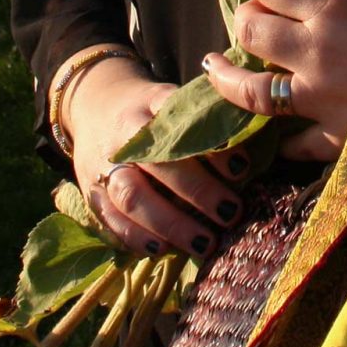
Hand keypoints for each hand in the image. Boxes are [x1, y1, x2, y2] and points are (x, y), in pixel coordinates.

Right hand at [65, 56, 248, 259]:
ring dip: (169, 223)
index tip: (241, 168)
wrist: (95, 105)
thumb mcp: (178, 97)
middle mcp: (124, 137)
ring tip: (204, 242)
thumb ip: (208, 114)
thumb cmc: (153, 108)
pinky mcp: (92, 193)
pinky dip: (136, 237)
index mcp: (151, 105)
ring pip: (131, 197)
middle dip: (197, 192)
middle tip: (231, 212)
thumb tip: (255, 132)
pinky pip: (110, 220)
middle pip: (158, 166)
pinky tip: (163, 249)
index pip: (184, 126)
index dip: (212, 148)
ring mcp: (102, 167)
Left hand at [206, 0, 346, 160]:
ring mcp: (320, 100)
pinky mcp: (334, 138)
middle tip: (250, 19)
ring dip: (228, 78)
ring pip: (251, 90)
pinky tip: (277, 134)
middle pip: (253, 30)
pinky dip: (283, 138)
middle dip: (246, 20)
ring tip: (216, 68)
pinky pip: (293, 142)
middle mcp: (315, 52)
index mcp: (334, 8)